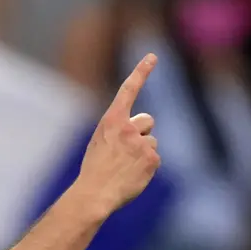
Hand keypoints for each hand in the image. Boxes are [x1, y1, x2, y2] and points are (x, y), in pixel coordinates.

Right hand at [75, 54, 160, 215]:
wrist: (95, 193)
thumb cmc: (95, 168)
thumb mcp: (101, 141)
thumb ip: (120, 131)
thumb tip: (141, 135)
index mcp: (111, 119)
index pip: (128, 89)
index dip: (141, 71)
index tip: (152, 56)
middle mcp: (128, 127)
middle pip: (147, 121)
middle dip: (142, 132)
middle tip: (127, 149)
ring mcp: (142, 143)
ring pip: (151, 142)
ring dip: (143, 152)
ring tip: (126, 167)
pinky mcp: (152, 159)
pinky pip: (155, 158)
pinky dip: (146, 167)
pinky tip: (133, 175)